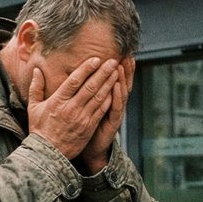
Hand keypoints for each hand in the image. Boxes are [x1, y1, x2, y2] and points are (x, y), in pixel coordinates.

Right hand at [27, 57, 119, 161]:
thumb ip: (36, 87)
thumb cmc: (40, 129)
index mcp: (57, 101)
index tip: (95, 59)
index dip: (86, 69)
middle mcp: (71, 108)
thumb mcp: (33, 107)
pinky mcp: (89, 127)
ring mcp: (81, 118)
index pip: (74, 81)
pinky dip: (109, 99)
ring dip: (109, 83)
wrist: (48, 153)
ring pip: (98, 97)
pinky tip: (115, 90)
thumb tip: (37, 70)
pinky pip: (101, 110)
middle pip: (90, 87)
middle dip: (102, 72)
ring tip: (116, 72)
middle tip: (112, 61)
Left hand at [80, 57, 134, 173]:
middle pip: (122, 83)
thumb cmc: (86, 125)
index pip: (114, 80)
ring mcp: (114, 113)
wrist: (90, 149)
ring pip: (121, 93)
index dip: (118, 67)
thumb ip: (84, 91)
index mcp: (107, 99)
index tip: (120, 52)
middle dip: (125, 69)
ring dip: (122, 79)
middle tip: (126, 54)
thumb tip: (76, 74)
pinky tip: (117, 85)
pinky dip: (117, 96)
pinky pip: (115, 107)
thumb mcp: (86, 106)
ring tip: (122, 65)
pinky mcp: (112, 123)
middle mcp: (113, 104)